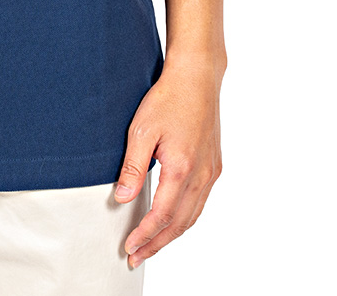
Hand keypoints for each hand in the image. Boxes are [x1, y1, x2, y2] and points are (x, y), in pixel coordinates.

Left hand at [113, 55, 224, 267]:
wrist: (197, 78)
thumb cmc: (167, 99)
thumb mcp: (141, 131)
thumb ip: (132, 167)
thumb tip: (122, 199)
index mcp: (182, 169)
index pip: (161, 216)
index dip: (144, 236)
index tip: (129, 248)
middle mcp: (202, 176)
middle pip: (179, 224)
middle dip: (157, 243)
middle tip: (136, 257)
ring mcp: (211, 172)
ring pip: (192, 216)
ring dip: (171, 235)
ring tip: (151, 245)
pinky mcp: (214, 166)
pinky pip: (200, 202)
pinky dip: (185, 219)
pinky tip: (173, 221)